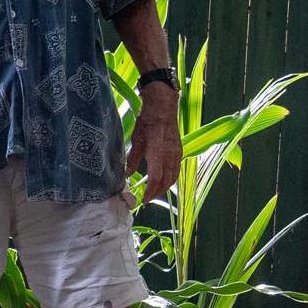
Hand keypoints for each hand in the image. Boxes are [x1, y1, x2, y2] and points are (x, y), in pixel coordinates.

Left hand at [127, 86, 181, 203]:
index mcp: (158, 152)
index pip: (156, 178)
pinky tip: (164, 181)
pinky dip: (171, 178)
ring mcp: (177, 153)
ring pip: (174, 176)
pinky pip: (177, 169)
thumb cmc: (148, 121)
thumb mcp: (136, 139)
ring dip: (165, 187)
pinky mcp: (179, 151)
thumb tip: (128, 174)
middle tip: (147, 199)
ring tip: (154, 193)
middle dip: (157, 192)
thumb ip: (133, 159)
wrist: (163, 107)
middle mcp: (170, 155)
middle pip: (167, 180)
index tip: (144, 200)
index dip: (150, 191)